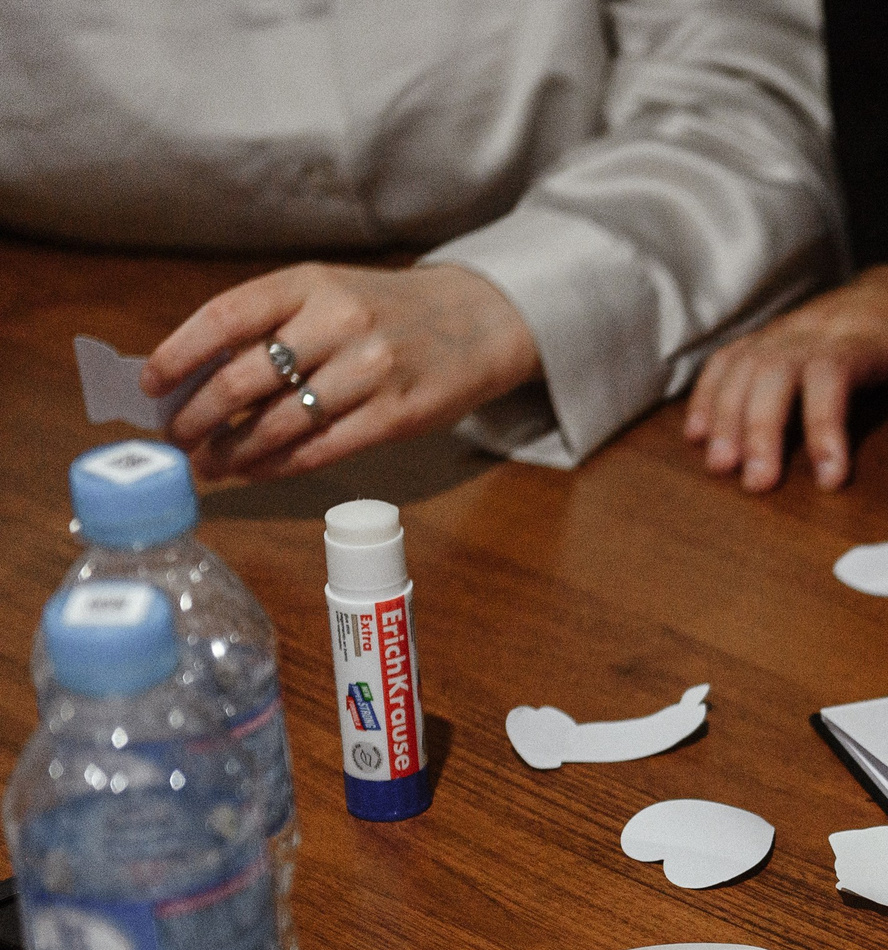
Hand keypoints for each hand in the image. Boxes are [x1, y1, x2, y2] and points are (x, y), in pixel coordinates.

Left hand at [150, 263, 539, 481]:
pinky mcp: (397, 414)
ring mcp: (371, 370)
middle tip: (177, 439)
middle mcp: (339, 322)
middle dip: (197, 417)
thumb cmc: (388, 313)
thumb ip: (272, 325)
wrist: (478, 322)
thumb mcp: (328, 295)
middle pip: (243, 378)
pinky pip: (322, 448)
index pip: (225, 318)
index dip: (179, 355)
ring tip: (211, 464)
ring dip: (233, 451)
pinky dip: (278, 465)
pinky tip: (256, 471)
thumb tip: (196, 377)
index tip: (152, 386)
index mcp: (309, 284)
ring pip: (279, 423)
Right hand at [685, 261, 887, 490]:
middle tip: (757, 483)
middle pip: (774, 367)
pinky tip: (700, 432)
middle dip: (760, 427)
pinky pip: (734, 354)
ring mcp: (797, 326)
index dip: (822, 423)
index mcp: (874, 332)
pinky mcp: (783, 333)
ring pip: (745, 361)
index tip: (828, 477)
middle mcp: (824, 324)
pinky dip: (711, 391)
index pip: (832, 370)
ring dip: (727, 413)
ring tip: (721, 466)